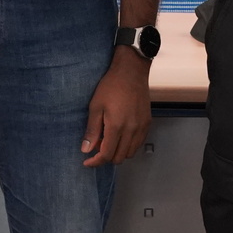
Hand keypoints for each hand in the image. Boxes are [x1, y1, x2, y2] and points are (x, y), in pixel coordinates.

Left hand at [81, 49, 150, 165]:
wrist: (131, 71)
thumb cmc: (111, 85)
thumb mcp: (95, 106)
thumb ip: (91, 130)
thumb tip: (86, 149)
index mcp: (117, 126)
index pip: (106, 154)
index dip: (95, 161)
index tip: (87, 161)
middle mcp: (131, 130)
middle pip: (119, 157)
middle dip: (106, 157)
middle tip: (97, 147)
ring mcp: (141, 127)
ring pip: (130, 153)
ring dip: (118, 152)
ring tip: (109, 140)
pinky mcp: (147, 123)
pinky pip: (139, 143)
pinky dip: (129, 146)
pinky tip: (121, 136)